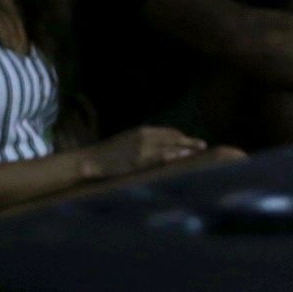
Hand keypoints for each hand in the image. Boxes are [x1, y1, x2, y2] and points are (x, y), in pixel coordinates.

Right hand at [80, 126, 206, 180]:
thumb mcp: (125, 143)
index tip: (191, 141)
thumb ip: (141, 143)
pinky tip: (183, 155)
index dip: (182, 136)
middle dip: (189, 140)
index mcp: (141, 131)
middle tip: (202, 145)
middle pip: (173, 136)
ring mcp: (142, 147)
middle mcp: (144, 136)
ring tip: (199, 150)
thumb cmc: (106, 154)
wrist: (90, 160)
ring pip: (170, 144)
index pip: (168, 132)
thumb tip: (155, 147)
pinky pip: (160, 155)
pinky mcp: (139, 159)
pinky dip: (174, 154)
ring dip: (186, 146)